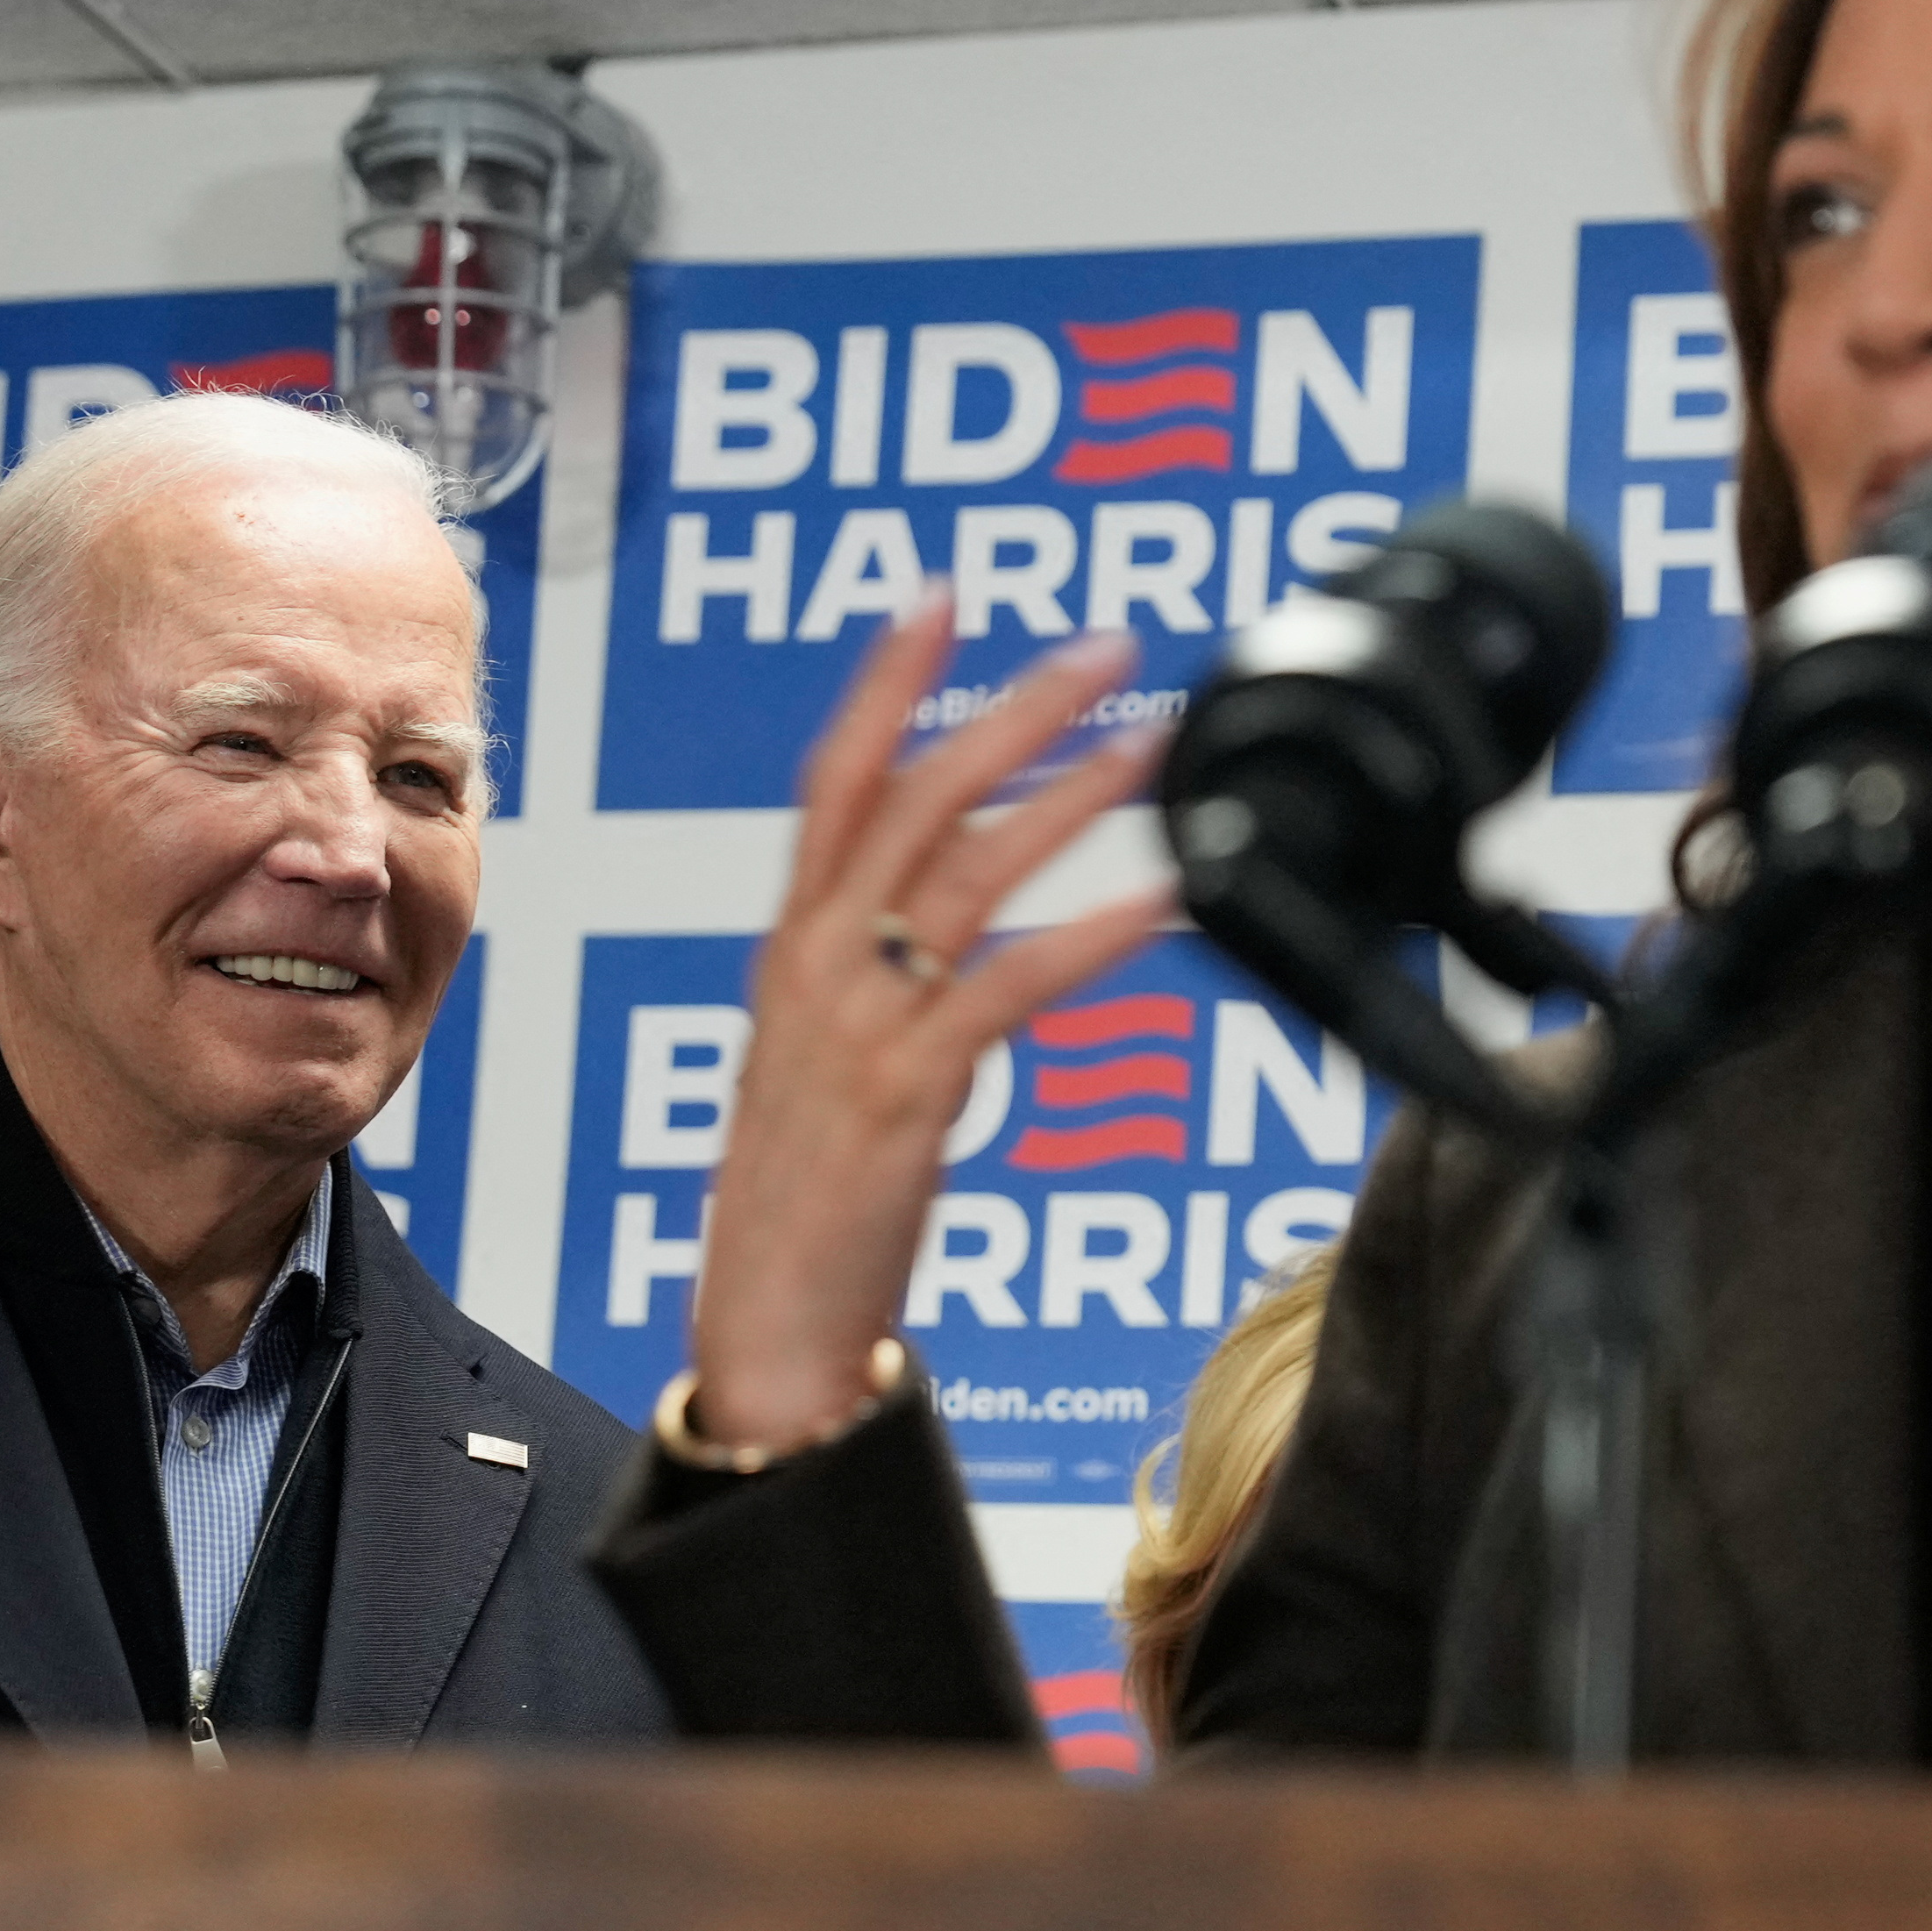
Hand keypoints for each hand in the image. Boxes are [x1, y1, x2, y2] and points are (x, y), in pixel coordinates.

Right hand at [687, 590, 1176, 1447]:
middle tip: (1104, 650)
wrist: (767, 1331)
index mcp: (790, 949)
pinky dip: (1092, 934)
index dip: (887, 684)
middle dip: (1009, 709)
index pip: (833, 781)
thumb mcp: (828, 1065)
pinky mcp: (905, 1094)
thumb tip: (958, 922)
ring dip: (1067, 796)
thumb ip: (880, 980)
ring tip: (1151, 745)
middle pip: (912, 797)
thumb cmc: (806, 1210)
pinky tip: (1164, 901)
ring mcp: (853, 1026)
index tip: (943, 599)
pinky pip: (1007, 986)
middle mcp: (812, 967)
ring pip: (964, 871)